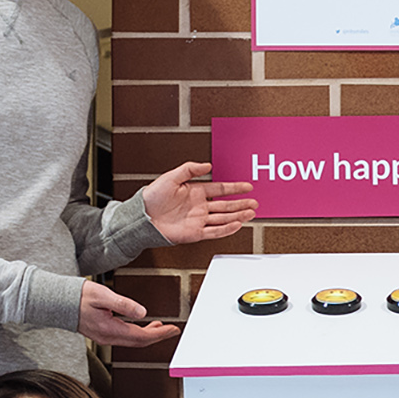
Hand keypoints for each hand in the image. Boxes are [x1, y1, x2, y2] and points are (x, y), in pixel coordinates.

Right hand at [79, 280, 176, 347]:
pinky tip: (142, 326)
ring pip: (132, 341)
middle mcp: (106, 337)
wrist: (56, 301)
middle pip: (138, 342)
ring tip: (161, 327)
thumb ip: (123, 304)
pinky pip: (124, 337)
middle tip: (172, 330)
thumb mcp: (102, 295)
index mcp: (108, 329)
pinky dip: (137, 333)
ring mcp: (103, 337)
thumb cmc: (76, 296)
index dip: (159, 334)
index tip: (173, 329)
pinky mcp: (101, 333)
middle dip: (157, 337)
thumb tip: (143, 313)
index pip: (141, 337)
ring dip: (148, 335)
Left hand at [138, 161, 257, 244]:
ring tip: (251, 212)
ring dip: (238, 215)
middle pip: (226, 204)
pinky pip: (214, 231)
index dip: (235, 188)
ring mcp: (199, 220)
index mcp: (196, 191)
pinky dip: (227, 229)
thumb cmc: (152, 197)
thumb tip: (207, 165)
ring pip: (224, 218)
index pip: (220, 189)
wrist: (143, 217)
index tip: (247, 186)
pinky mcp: (195, 232)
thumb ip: (190, 169)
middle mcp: (199, 206)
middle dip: (241, 203)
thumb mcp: (171, 177)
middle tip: (255, 202)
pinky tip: (237, 224)